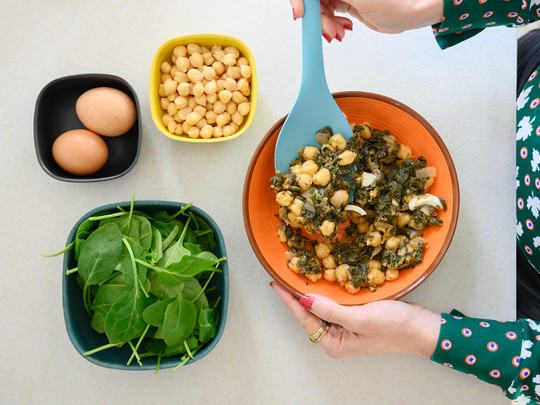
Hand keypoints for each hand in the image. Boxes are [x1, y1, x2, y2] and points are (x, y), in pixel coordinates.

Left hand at [270, 281, 440, 357]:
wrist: (421, 327)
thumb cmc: (394, 327)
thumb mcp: (360, 318)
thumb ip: (330, 310)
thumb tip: (304, 299)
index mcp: (335, 343)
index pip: (305, 318)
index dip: (289, 300)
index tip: (276, 283)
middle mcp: (337, 336)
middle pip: (310, 313)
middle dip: (297, 295)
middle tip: (284, 274)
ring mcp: (345, 326)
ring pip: (321, 306)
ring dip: (311, 291)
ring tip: (296, 274)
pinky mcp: (354, 315)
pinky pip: (334, 301)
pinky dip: (327, 290)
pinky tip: (320, 278)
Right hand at [289, 0, 443, 40]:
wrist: (412, 12)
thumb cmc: (396, 1)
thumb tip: (311, 1)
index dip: (301, 1)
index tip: (300, 14)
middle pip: (313, 0)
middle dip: (316, 16)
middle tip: (328, 30)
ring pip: (319, 9)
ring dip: (325, 24)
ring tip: (339, 31)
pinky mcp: (345, 3)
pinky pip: (328, 15)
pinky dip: (332, 25)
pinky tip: (343, 29)